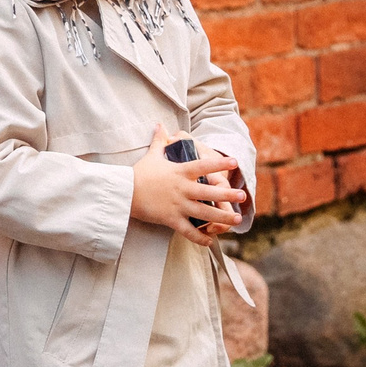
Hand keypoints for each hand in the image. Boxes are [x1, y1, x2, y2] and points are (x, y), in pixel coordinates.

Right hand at [129, 122, 244, 244]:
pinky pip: (188, 230)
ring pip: (204, 213)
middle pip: (209, 192)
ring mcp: (177, 205)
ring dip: (221, 217)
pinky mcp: (170, 219)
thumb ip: (159, 141)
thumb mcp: (151, 155)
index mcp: (180, 172)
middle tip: (242, 196)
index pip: (203, 166)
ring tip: (235, 220)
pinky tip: (210, 241)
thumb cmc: (138, 173)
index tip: (235, 162)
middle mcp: (182, 189)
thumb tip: (159, 125)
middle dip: (227, 195)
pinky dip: (199, 237)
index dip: (220, 164)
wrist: (123, 192)